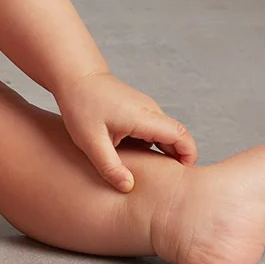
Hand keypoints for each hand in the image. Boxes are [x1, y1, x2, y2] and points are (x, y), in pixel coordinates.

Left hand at [55, 70, 197, 192]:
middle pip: (177, 138)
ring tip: (149, 177)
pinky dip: (151, 146)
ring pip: (165, 135)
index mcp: (144, 117)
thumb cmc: (81, 104)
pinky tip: (134, 159)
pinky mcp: (138, 110)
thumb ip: (109, 166)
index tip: (182, 178)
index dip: (188, 157)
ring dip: (163, 154)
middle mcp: (150, 111)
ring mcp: (145, 109)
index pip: (181, 136)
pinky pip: (153, 131)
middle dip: (177, 161)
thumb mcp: (90, 140)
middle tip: (166, 186)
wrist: (76, 76)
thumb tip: (129, 187)